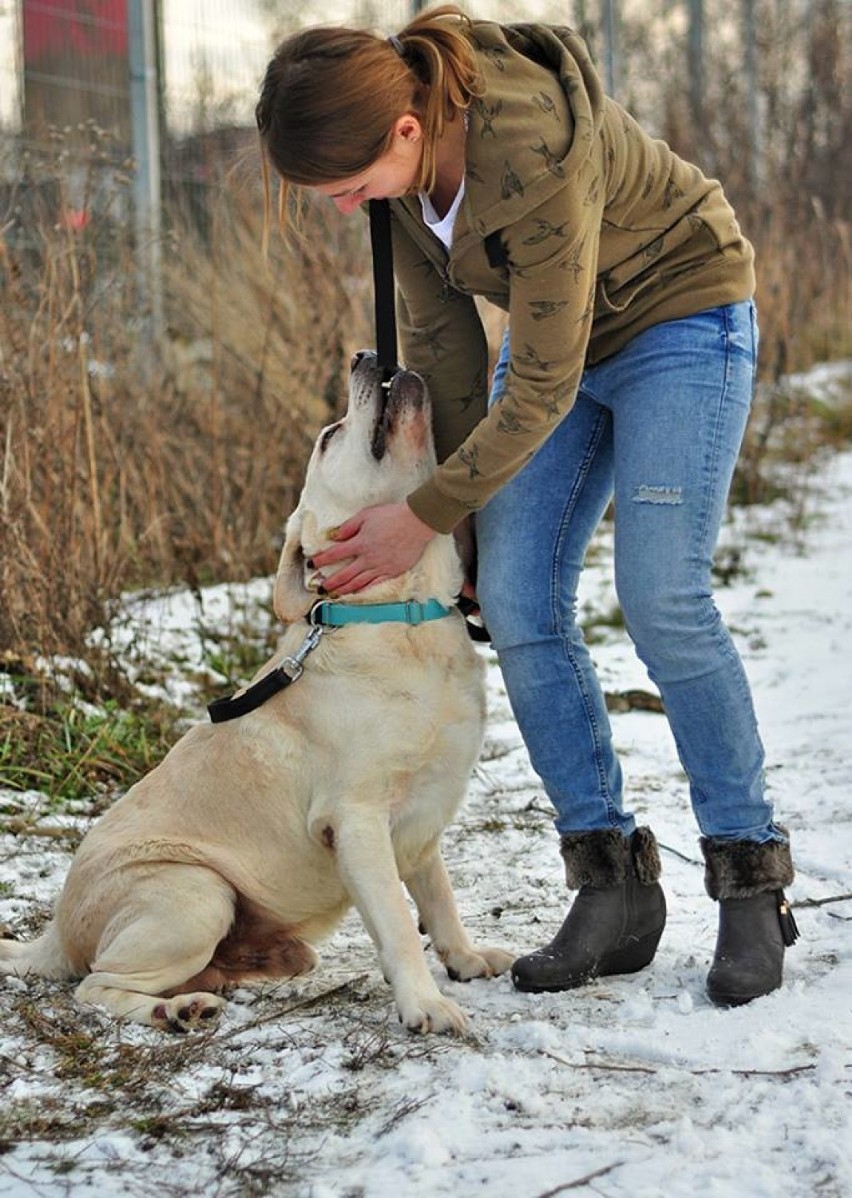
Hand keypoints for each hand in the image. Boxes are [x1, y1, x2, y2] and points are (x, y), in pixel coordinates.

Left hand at [309, 502, 436, 596]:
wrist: (417, 523)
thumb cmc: (392, 515)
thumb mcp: (366, 515)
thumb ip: (349, 527)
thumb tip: (334, 536)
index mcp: (360, 543)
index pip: (334, 554)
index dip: (321, 560)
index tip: (312, 564)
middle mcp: (368, 558)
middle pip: (344, 574)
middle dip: (330, 582)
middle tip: (320, 588)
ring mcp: (380, 567)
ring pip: (357, 582)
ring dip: (343, 590)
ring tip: (334, 594)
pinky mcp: (392, 571)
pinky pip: (374, 584)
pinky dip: (363, 590)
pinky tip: (356, 593)